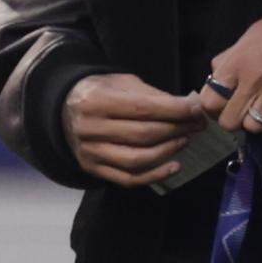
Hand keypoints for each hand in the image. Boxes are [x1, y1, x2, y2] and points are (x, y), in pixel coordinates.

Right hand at [65, 72, 202, 187]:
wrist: (65, 110)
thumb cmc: (101, 92)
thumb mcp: (123, 84)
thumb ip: (153, 96)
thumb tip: (188, 109)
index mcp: (97, 101)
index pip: (143, 108)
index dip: (174, 111)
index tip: (196, 110)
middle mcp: (90, 129)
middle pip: (142, 135)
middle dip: (176, 130)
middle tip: (196, 125)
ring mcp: (90, 153)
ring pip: (137, 160)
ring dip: (167, 152)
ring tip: (184, 140)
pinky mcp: (94, 169)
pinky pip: (128, 179)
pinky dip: (155, 176)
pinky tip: (173, 166)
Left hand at [203, 15, 261, 136]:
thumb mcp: (242, 41)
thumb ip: (226, 62)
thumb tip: (214, 82)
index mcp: (235, 65)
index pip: (209, 101)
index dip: (212, 106)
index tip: (220, 104)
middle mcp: (253, 82)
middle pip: (229, 122)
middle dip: (232, 118)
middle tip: (241, 110)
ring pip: (254, 128)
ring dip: (256, 122)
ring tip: (261, 111)